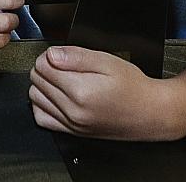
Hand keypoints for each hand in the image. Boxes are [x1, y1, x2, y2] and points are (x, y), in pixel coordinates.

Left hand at [29, 45, 171, 139]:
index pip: (42, 66)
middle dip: (45, 68)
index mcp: (80, 91)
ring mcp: (72, 124)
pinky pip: (42, 118)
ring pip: (35, 98)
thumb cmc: (133, 87)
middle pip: (37, 81)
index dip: (49, 55)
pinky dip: (42, 105)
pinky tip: (55, 96)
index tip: (60, 55)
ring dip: (42, 85)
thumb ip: (76, 56)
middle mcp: (73, 111)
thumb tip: (51, 54)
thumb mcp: (107, 61)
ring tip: (60, 79)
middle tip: (62, 64)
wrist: (150, 113)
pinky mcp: (73, 132)